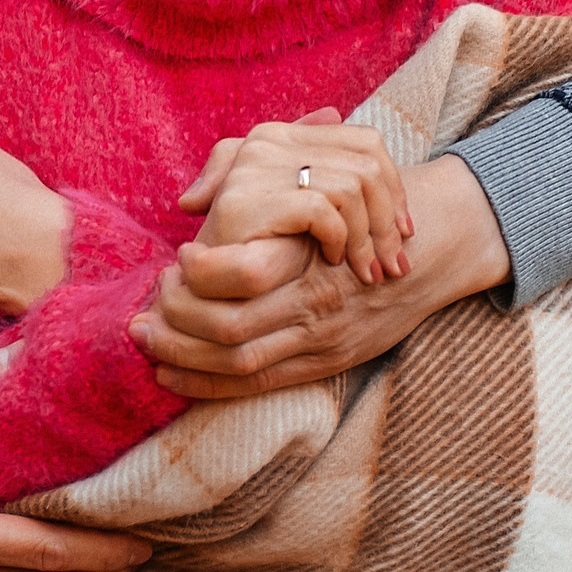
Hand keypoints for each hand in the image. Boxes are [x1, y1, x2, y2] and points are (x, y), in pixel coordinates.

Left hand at [131, 155, 508, 397]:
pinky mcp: (326, 362)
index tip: (171, 266)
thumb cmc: (362, 208)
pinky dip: (209, 386)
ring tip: (146, 343)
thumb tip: (190, 201)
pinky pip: (260, 385)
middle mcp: (318, 304)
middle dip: (176, 328)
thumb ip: (257, 185)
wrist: (430, 248)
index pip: (242, 281)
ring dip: (183, 359)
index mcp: (312, 256)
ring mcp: (324, 340)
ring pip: (240, 364)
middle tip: (142, 314)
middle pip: (231, 329)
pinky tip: (171, 379)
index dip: (197, 282)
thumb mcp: (320, 186)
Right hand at [179, 109, 412, 283]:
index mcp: (278, 135)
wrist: (200, 278)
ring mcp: (256, 166)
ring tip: (367, 270)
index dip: (395, 186)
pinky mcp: (253, 197)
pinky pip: (326, 209)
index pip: (365, 141)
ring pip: (354, 187)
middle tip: (394, 262)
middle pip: (367, 164)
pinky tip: (331, 260)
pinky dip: (339, 239)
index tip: (402, 231)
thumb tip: (332, 114)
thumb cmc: (249, 241)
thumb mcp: (283, 198)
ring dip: (369, 237)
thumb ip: (307, 157)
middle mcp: (266, 140)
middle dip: (389, 219)